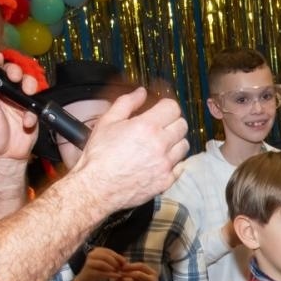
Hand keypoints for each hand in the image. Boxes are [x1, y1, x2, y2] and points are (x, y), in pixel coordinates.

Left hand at [0, 51, 40, 162]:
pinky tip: (27, 123)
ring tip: (28, 92)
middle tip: (15, 76)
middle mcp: (4, 93)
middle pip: (11, 73)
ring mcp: (19, 101)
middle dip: (15, 71)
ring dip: (29, 84)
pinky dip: (33, 113)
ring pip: (27, 84)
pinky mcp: (31, 110)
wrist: (6, 158)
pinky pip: (36, 105)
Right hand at [70, 90, 188, 211]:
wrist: (96, 187)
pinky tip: (160, 161)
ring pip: (184, 146)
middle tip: (160, 126)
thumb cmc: (99, 156)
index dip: (166, 106)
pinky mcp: (166, 181)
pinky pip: (180, 167)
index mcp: (147, 127)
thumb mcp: (107, 122)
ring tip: (160, 144)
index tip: (161, 109)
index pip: (173, 107)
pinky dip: (173, 162)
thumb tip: (140, 92)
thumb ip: (126, 103)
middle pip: (182, 125)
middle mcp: (160, 145)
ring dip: (175, 142)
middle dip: (172, 122)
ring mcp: (165, 164)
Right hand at [71, 247, 124, 280]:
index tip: (125, 262)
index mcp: (96, 251)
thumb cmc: (98, 271)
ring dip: (113, 268)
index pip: (109, 251)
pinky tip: (116, 277)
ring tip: (119, 272)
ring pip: (103, 264)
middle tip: (122, 269)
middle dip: (116, 262)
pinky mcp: (88, 272)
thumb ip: (114, 261)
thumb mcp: (106, 264)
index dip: (118, 257)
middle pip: (106, 256)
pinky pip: (101, 272)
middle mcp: (92, 255)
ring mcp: (89, 263)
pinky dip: (110, 275)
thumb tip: (126, 262)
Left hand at [115, 261, 167, 280]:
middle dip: (126, 272)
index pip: (141, 266)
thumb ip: (138, 270)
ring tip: (116, 278)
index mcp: (152, 273)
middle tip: (118, 272)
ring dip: (122, 279)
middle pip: (137, 274)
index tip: (122, 266)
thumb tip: (123, 264)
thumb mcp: (148, 276)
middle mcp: (151, 280)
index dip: (131, 265)